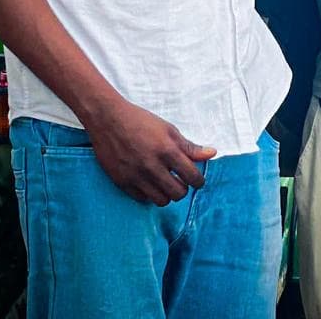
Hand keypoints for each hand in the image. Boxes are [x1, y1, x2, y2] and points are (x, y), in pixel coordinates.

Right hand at [84, 98, 216, 204]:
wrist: (109, 120)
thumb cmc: (141, 121)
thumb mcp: (169, 130)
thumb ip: (189, 146)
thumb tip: (212, 154)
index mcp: (167, 150)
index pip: (192, 176)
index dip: (198, 181)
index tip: (197, 180)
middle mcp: (152, 166)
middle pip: (178, 193)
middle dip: (184, 188)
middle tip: (181, 181)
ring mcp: (136, 176)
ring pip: (161, 200)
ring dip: (168, 194)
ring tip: (166, 183)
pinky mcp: (123, 183)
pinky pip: (143, 199)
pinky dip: (150, 194)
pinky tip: (151, 183)